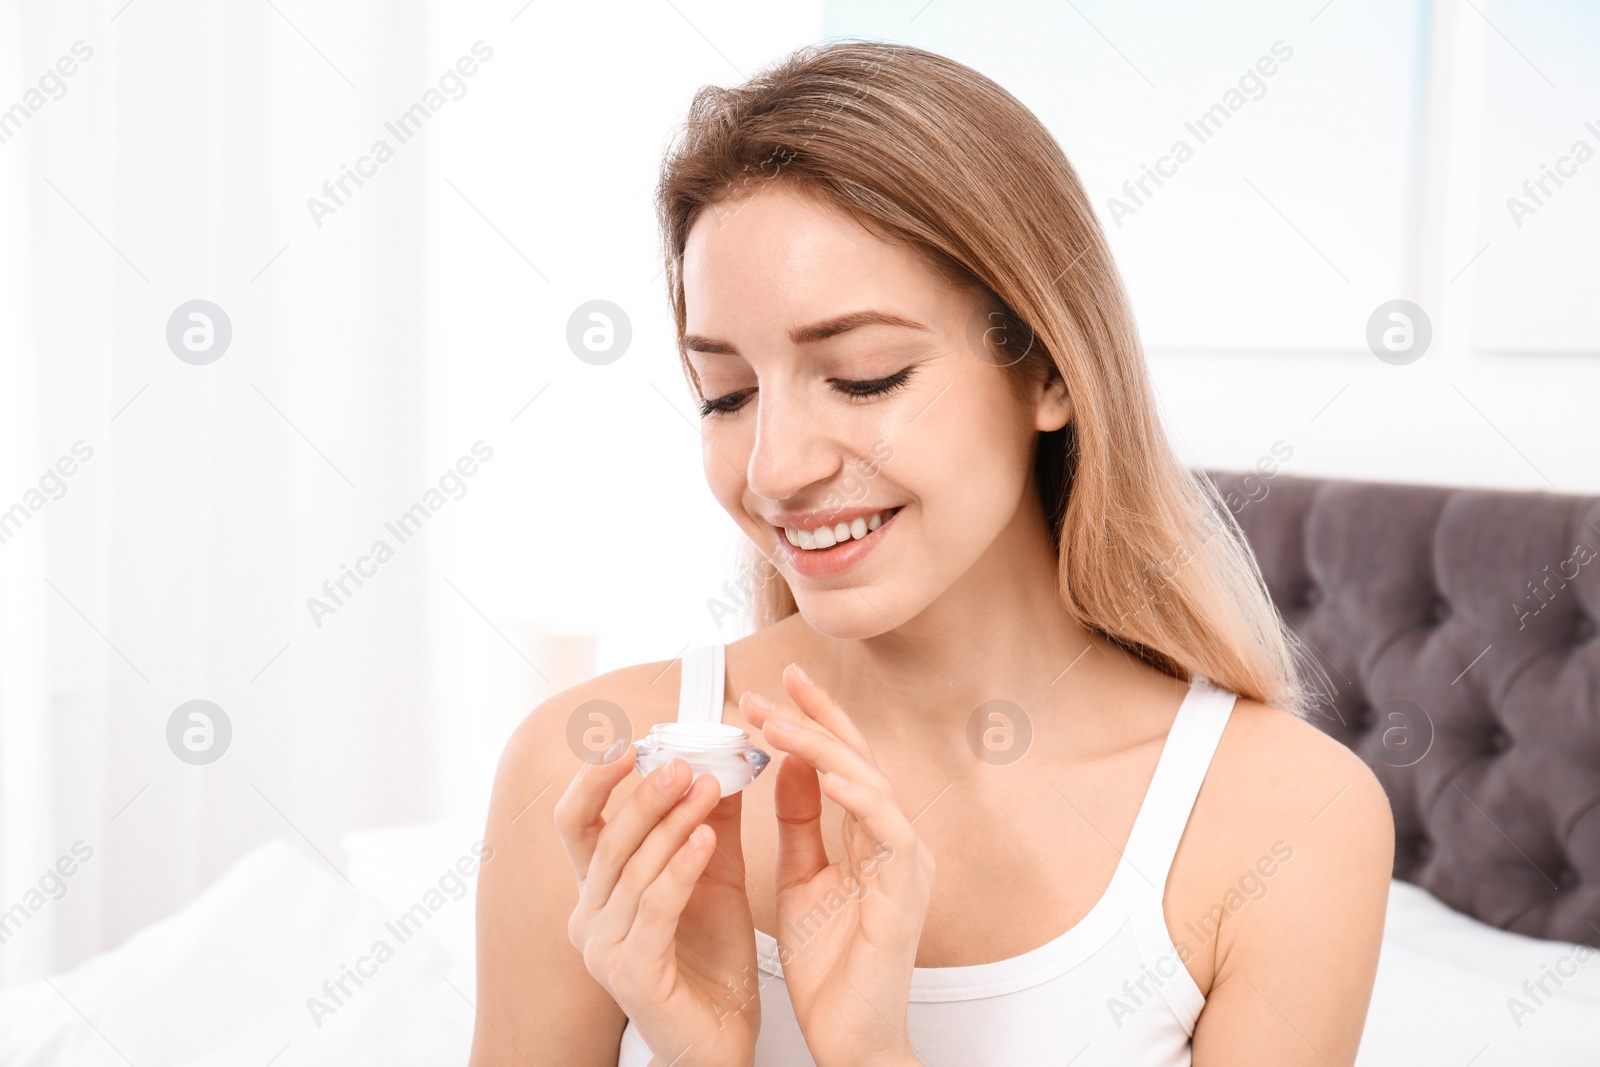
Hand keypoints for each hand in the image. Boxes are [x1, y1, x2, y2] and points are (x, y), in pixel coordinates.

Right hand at [555, 742, 759, 1066]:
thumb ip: (710, 822)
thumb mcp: (714, 876)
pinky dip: (681, 866)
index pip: (575, 822)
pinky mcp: (632, 973)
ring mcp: (604, 948)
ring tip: (710, 788)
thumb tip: (721, 761)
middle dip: (642, 793)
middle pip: (603, 838)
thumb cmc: (712, 963)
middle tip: (682, 761)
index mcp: (599, 889)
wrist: (723, 1039)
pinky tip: (706, 838)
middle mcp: (590, 916)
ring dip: (673, 821)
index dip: (594, 779)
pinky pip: (655, 905)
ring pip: (632, 868)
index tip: (631, 742)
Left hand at [739, 664, 935, 1066]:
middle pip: (858, 760)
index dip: (813, 720)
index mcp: (872, 835)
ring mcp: (906, 865)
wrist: (849, 1038)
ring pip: (870, 785)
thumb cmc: (831, 966)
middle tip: (769, 689)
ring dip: (822, 750)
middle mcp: (896, 841)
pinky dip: (860, 801)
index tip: (773, 687)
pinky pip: (888, 835)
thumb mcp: (801, 878)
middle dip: (813, 719)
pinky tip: (830, 777)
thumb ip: (799, 821)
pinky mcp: (905, 895)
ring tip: (777, 723)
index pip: (842, 762)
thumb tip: (787, 760)